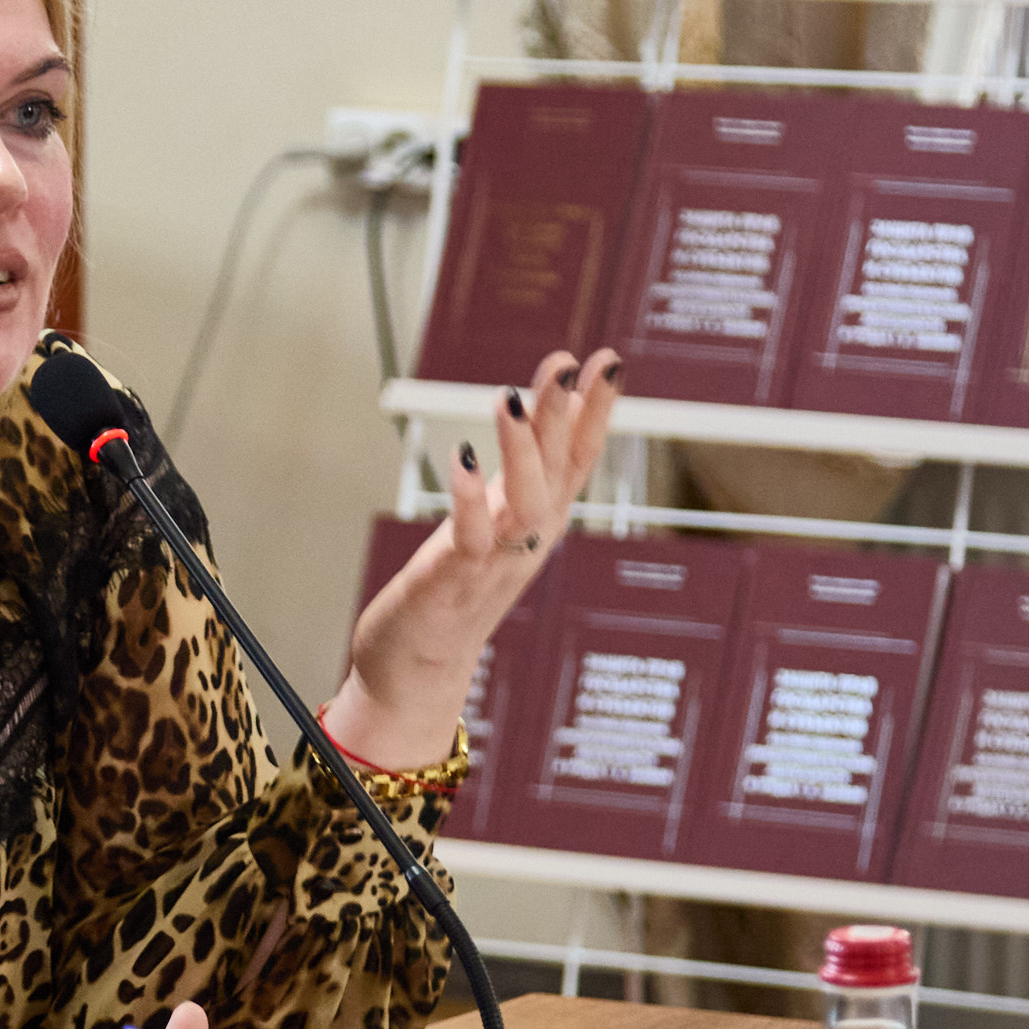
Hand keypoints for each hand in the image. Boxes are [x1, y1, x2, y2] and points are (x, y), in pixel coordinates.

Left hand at [324, 348, 619, 769]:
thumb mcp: (498, 518)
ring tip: (511, 398)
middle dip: (565, 415)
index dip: (597, 409)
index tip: (609, 359)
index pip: (579, 456)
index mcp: (540, 520)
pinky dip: (468, 498)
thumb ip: (526, 468)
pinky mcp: (454, 584)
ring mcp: (495, 563)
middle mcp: (528, 540)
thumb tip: (554, 403)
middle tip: (568, 363)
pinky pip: (470, 539)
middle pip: (559, 471)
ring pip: (525, 503)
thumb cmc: (455, 586)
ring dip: (521, 450)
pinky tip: (462, 457)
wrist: (418, 670)